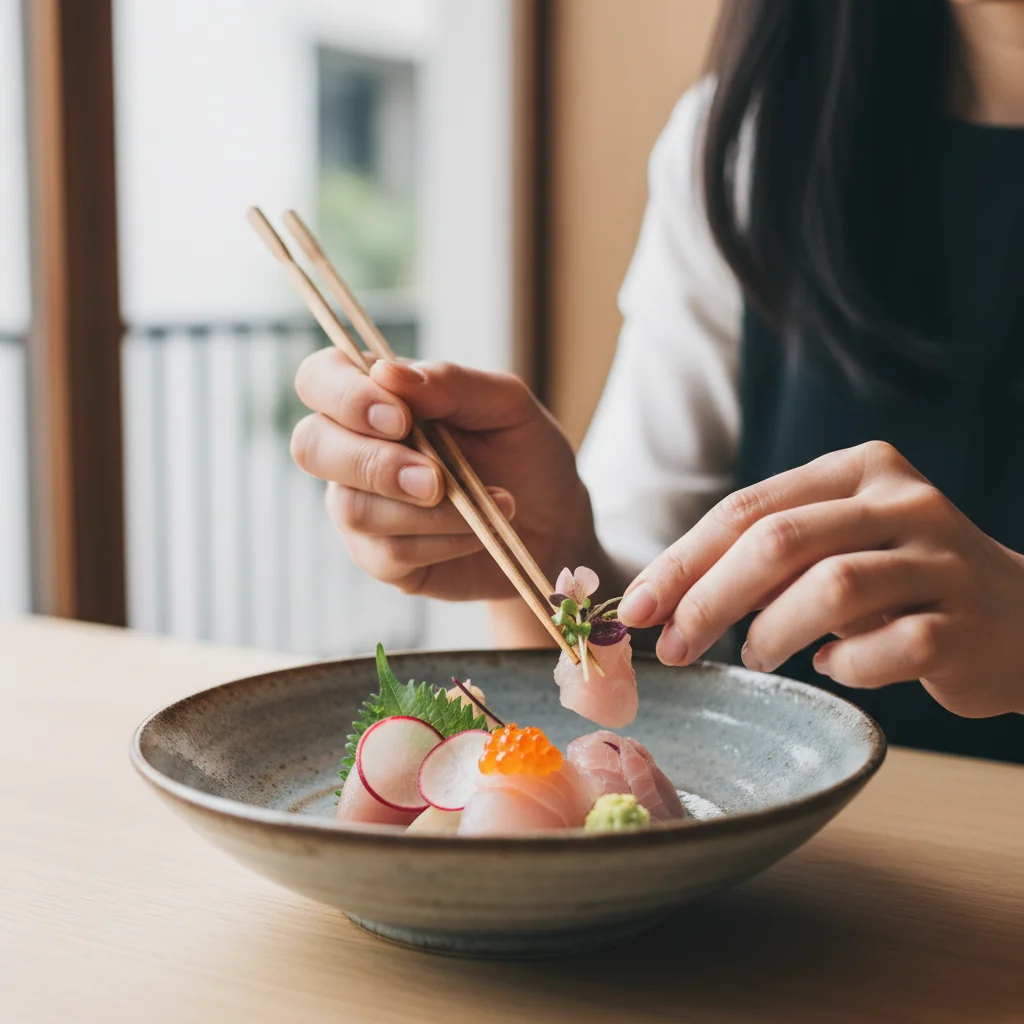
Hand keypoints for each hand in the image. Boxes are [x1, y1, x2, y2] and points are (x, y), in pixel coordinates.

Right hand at [290, 349, 596, 600]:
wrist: (554, 522)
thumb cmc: (524, 453)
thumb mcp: (505, 404)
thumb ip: (449, 383)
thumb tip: (387, 372)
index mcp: (375, 398)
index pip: (319, 379)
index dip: (343, 396)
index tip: (400, 418)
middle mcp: (353, 449)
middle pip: (311, 447)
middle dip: (373, 463)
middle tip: (436, 479)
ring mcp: (361, 506)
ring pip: (353, 508)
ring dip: (427, 511)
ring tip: (488, 501)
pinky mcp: (380, 558)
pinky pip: (389, 552)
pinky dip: (445, 540)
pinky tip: (480, 531)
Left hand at [617, 441, 1023, 718]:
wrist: (1021, 620)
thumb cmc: (898, 584)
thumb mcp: (832, 548)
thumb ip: (764, 559)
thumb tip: (663, 600)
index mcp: (857, 469)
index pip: (747, 508)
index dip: (682, 561)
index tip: (636, 608)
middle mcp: (903, 501)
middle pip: (779, 541)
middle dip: (709, 600)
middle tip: (675, 647)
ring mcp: (942, 559)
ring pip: (831, 589)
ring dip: (772, 633)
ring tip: (758, 656)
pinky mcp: (968, 623)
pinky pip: (887, 649)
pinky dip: (845, 666)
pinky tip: (837, 667)